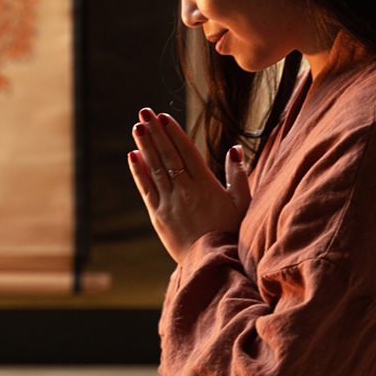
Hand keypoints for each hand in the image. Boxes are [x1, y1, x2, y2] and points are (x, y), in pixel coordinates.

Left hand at [128, 108, 250, 263]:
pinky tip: (132, 156)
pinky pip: (147, 190)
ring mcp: (169, 204)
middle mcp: (185, 191)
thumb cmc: (232, 233)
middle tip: (144, 112)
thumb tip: (234, 148)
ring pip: (155, 169)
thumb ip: (238, 175)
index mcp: (206, 185)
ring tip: (137, 127)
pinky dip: (139, 173)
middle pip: (167, 156)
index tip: (163, 116)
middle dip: (155, 132)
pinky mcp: (159, 217)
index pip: (186, 152)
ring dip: (144, 146)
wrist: (214, 264)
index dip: (174, 133)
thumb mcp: (243, 203)